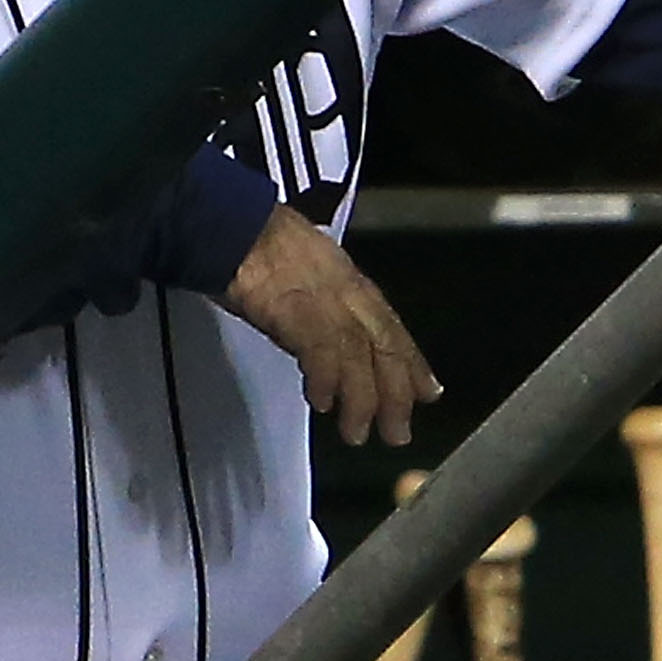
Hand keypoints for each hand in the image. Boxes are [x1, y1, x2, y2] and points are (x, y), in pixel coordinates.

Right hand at [221, 204, 441, 447]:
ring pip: (361, 361)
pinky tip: (321, 403)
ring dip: (362, 402)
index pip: (392, 329)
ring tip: (356, 434)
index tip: (427, 393)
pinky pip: (324, 358)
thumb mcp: (306, 269)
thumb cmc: (258, 241)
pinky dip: (327, 383)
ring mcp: (328, 305)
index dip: (412, 364)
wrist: (234, 226)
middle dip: (396, 394)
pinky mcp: (301, 316)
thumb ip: (321, 302)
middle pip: (386, 349)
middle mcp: (350, 295)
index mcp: (353, 282)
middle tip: (398, 432)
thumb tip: (319, 337)